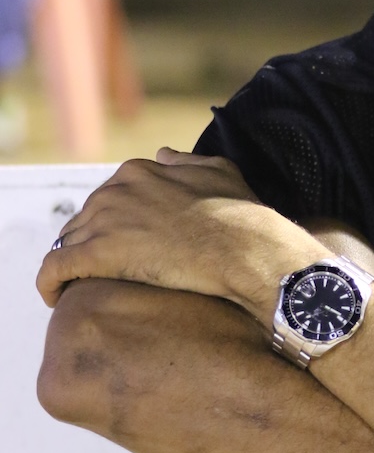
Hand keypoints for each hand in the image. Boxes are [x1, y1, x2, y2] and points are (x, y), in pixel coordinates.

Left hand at [35, 148, 325, 318]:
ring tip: (78, 287)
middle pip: (83, 220)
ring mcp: (105, 220)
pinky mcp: (98, 253)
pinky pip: (55, 268)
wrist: (244, 249)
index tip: (120, 243)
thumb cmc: (239, 215)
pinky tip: (54, 297)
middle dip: (89, 243)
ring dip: (70, 264)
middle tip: (101, 270)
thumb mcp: (218, 170)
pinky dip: (49, 283)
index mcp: (139, 171)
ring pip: (67, 243)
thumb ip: (185, 161)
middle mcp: (115, 190)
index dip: (111, 223)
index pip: (107, 198)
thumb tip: (162, 154)